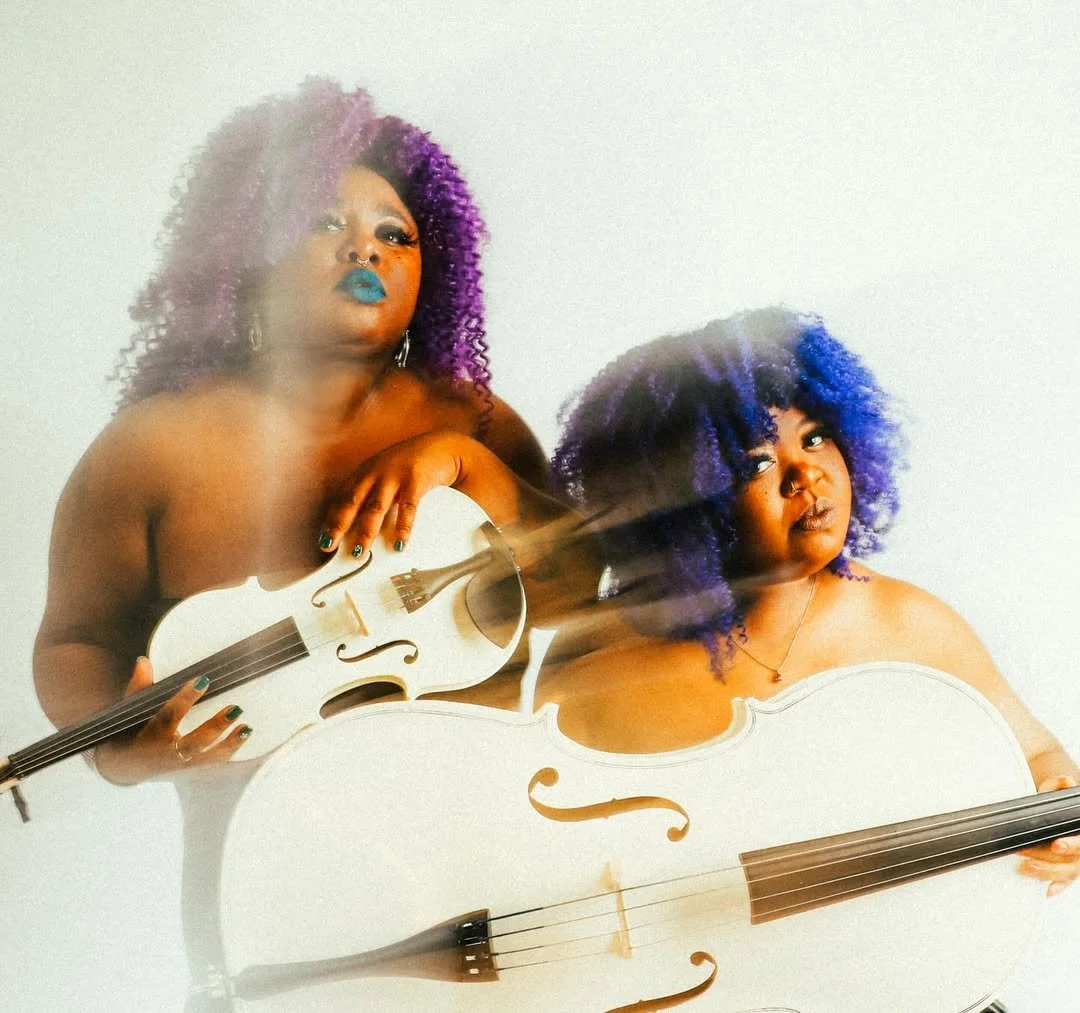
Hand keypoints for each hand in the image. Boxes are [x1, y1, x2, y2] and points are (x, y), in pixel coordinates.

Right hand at [93, 656, 250, 784]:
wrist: (127, 768)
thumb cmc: (132, 731)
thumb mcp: (130, 710)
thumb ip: (139, 686)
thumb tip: (144, 661)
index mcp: (149, 736)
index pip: (168, 716)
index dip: (185, 698)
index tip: (204, 679)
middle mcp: (166, 754)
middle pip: (193, 744)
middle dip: (214, 727)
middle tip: (236, 708)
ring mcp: (180, 767)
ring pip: (207, 759)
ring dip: (229, 744)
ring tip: (247, 727)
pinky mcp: (191, 773)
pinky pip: (214, 767)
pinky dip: (231, 755)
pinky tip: (245, 737)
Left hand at [319, 431, 476, 556]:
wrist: (440, 447)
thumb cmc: (409, 465)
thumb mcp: (384, 474)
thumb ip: (370, 493)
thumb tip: (354, 524)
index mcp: (365, 472)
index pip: (342, 498)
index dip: (331, 518)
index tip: (323, 538)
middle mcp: (376, 472)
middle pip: (352, 502)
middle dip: (339, 525)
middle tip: (329, 545)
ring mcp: (395, 475)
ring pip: (376, 507)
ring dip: (366, 530)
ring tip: (360, 550)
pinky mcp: (415, 480)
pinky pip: (407, 507)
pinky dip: (402, 527)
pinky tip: (398, 543)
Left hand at [1018, 774, 1079, 896]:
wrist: (1064, 814)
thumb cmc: (1060, 805)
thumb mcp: (1058, 793)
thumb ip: (1059, 785)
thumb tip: (1065, 780)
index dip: (1072, 844)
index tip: (1055, 845)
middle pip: (1074, 861)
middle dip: (1050, 860)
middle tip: (1027, 854)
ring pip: (1070, 873)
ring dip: (1048, 873)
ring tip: (1026, 867)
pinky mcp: (1073, 868)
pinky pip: (1069, 881)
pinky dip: (1060, 887)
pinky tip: (1048, 891)